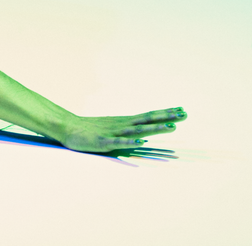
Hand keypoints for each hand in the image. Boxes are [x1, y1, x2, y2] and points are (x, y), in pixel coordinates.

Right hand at [60, 107, 186, 152]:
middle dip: (166, 117)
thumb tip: (144, 134)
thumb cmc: (90, 129)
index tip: (182, 110)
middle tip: (185, 114)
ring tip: (171, 126)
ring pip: (138, 130)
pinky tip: (141, 142)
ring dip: (154, 128)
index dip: (165, 113)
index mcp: (125, 122)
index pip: (148, 116)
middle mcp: (122, 125)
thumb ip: (127, 129)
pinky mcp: (103, 142)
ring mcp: (113, 133)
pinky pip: (118, 142)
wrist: (66, 128)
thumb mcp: (112, 127)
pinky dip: (130, 142)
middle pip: (147, 120)